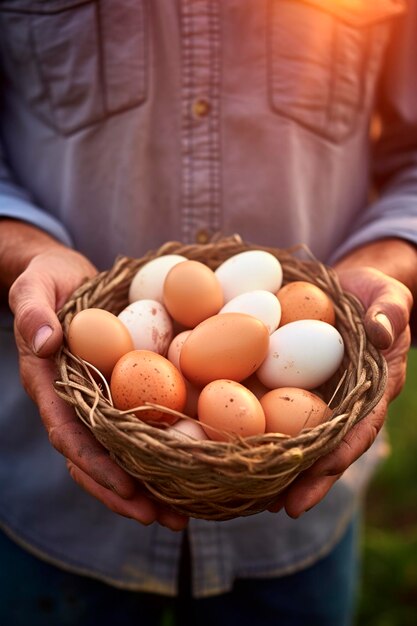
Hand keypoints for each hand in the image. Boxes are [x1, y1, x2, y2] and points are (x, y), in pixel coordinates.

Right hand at [9, 248, 187, 530]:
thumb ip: (33, 311)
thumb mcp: (35, 286)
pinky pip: (132, 429)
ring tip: (180, 514)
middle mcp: (71, 401)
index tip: (127, 486)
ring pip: (114, 454)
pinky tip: (184, 469)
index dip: (95, 462)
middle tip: (162, 518)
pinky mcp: (116, 391)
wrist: (62, 278)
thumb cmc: (48, 280)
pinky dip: (154, 454)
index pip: (68, 432)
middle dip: (124, 492)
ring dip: (144, 486)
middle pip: (93, 458)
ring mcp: (93, 400)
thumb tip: (45, 343)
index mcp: (48, 383)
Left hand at [269, 265, 412, 517]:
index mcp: (372, 389)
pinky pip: (269, 404)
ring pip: (295, 435)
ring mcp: (313, 395)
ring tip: (247, 493)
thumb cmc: (374, 294)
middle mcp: (341, 401)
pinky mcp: (287, 382)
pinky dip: (252, 425)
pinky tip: (224, 441)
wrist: (347, 290)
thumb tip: (380, 330)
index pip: (360, 428)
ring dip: (273, 464)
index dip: (339, 455)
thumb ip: (390, 311)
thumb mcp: (389, 296)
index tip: (319, 479)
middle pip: (323, 446)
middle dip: (302, 477)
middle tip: (278, 505)